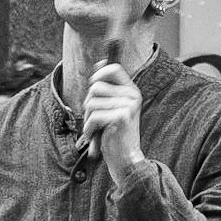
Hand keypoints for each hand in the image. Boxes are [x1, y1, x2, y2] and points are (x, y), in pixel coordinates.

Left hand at [82, 59, 143, 183]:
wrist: (126, 158)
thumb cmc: (114, 134)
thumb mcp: (111, 109)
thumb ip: (106, 89)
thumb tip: (99, 62)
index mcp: (131, 91)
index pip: (114, 69)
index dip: (99, 74)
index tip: (93, 85)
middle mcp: (132, 96)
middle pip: (95, 87)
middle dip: (88, 105)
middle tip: (94, 119)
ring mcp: (128, 106)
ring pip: (91, 103)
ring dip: (87, 119)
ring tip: (96, 129)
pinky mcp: (121, 117)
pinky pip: (93, 117)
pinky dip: (88, 129)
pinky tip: (95, 137)